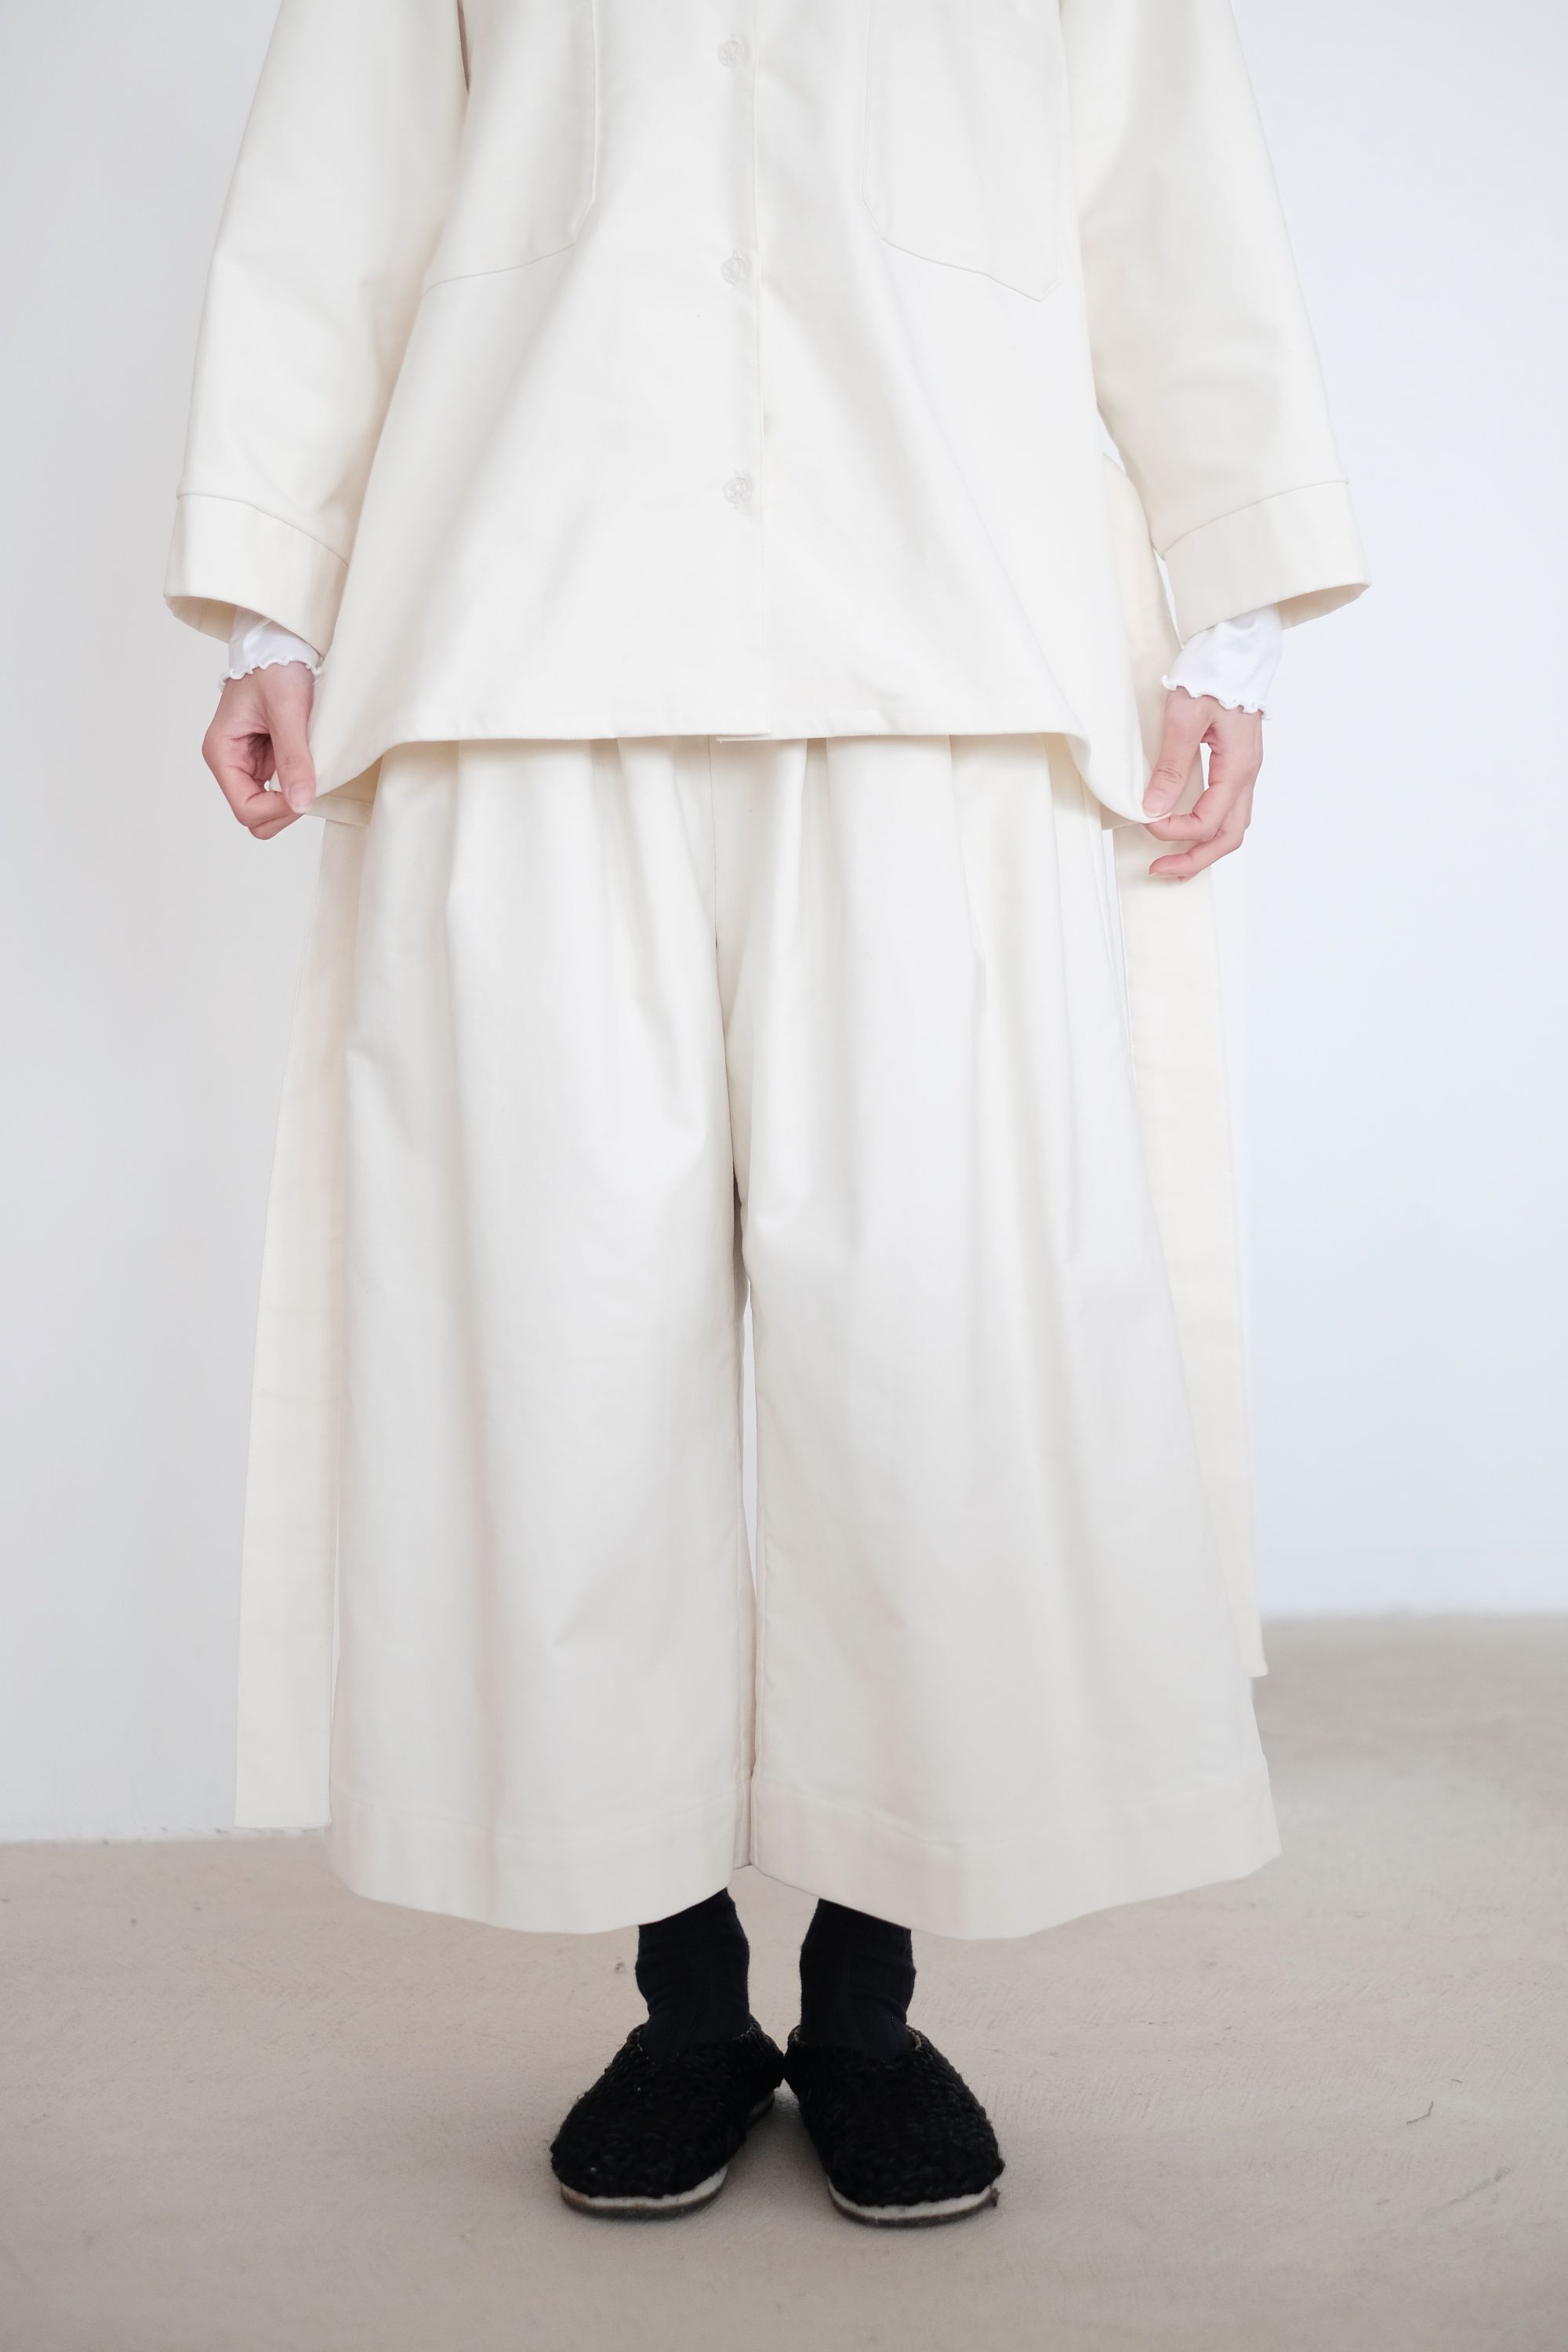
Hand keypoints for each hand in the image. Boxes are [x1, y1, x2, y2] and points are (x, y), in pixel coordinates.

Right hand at [202, 662, 316, 837]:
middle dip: (285, 808)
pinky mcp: (268, 761)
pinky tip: (310, 763)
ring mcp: (250, 765)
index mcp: (222, 753)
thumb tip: (300, 803)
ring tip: (310, 765)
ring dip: (294, 796)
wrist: (282, 647)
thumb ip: (293, 758)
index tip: (304, 792)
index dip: (277, 810)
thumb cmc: (276, 668)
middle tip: (310, 780)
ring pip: (271, 808)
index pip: (245, 809)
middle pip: (255, 817)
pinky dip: (300, 785)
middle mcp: (232, 764)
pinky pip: (284, 790)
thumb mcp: (287, 710)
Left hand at [1141, 689, 1262, 878]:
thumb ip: (1171, 766)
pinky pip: (1226, 810)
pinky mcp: (1235, 766)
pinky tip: (1185, 832)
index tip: (1146, 823)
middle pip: (1229, 836)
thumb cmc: (1212, 674)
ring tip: (1171, 862)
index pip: (1209, 821)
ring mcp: (1244, 772)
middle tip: (1159, 870)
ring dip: (1202, 849)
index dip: (1176, 831)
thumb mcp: (1184, 718)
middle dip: (1194, 859)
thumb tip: (1155, 809)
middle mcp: (1246, 775)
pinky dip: (1206, 829)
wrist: (1234, 649)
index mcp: (1238, 767)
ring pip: (1231, 827)